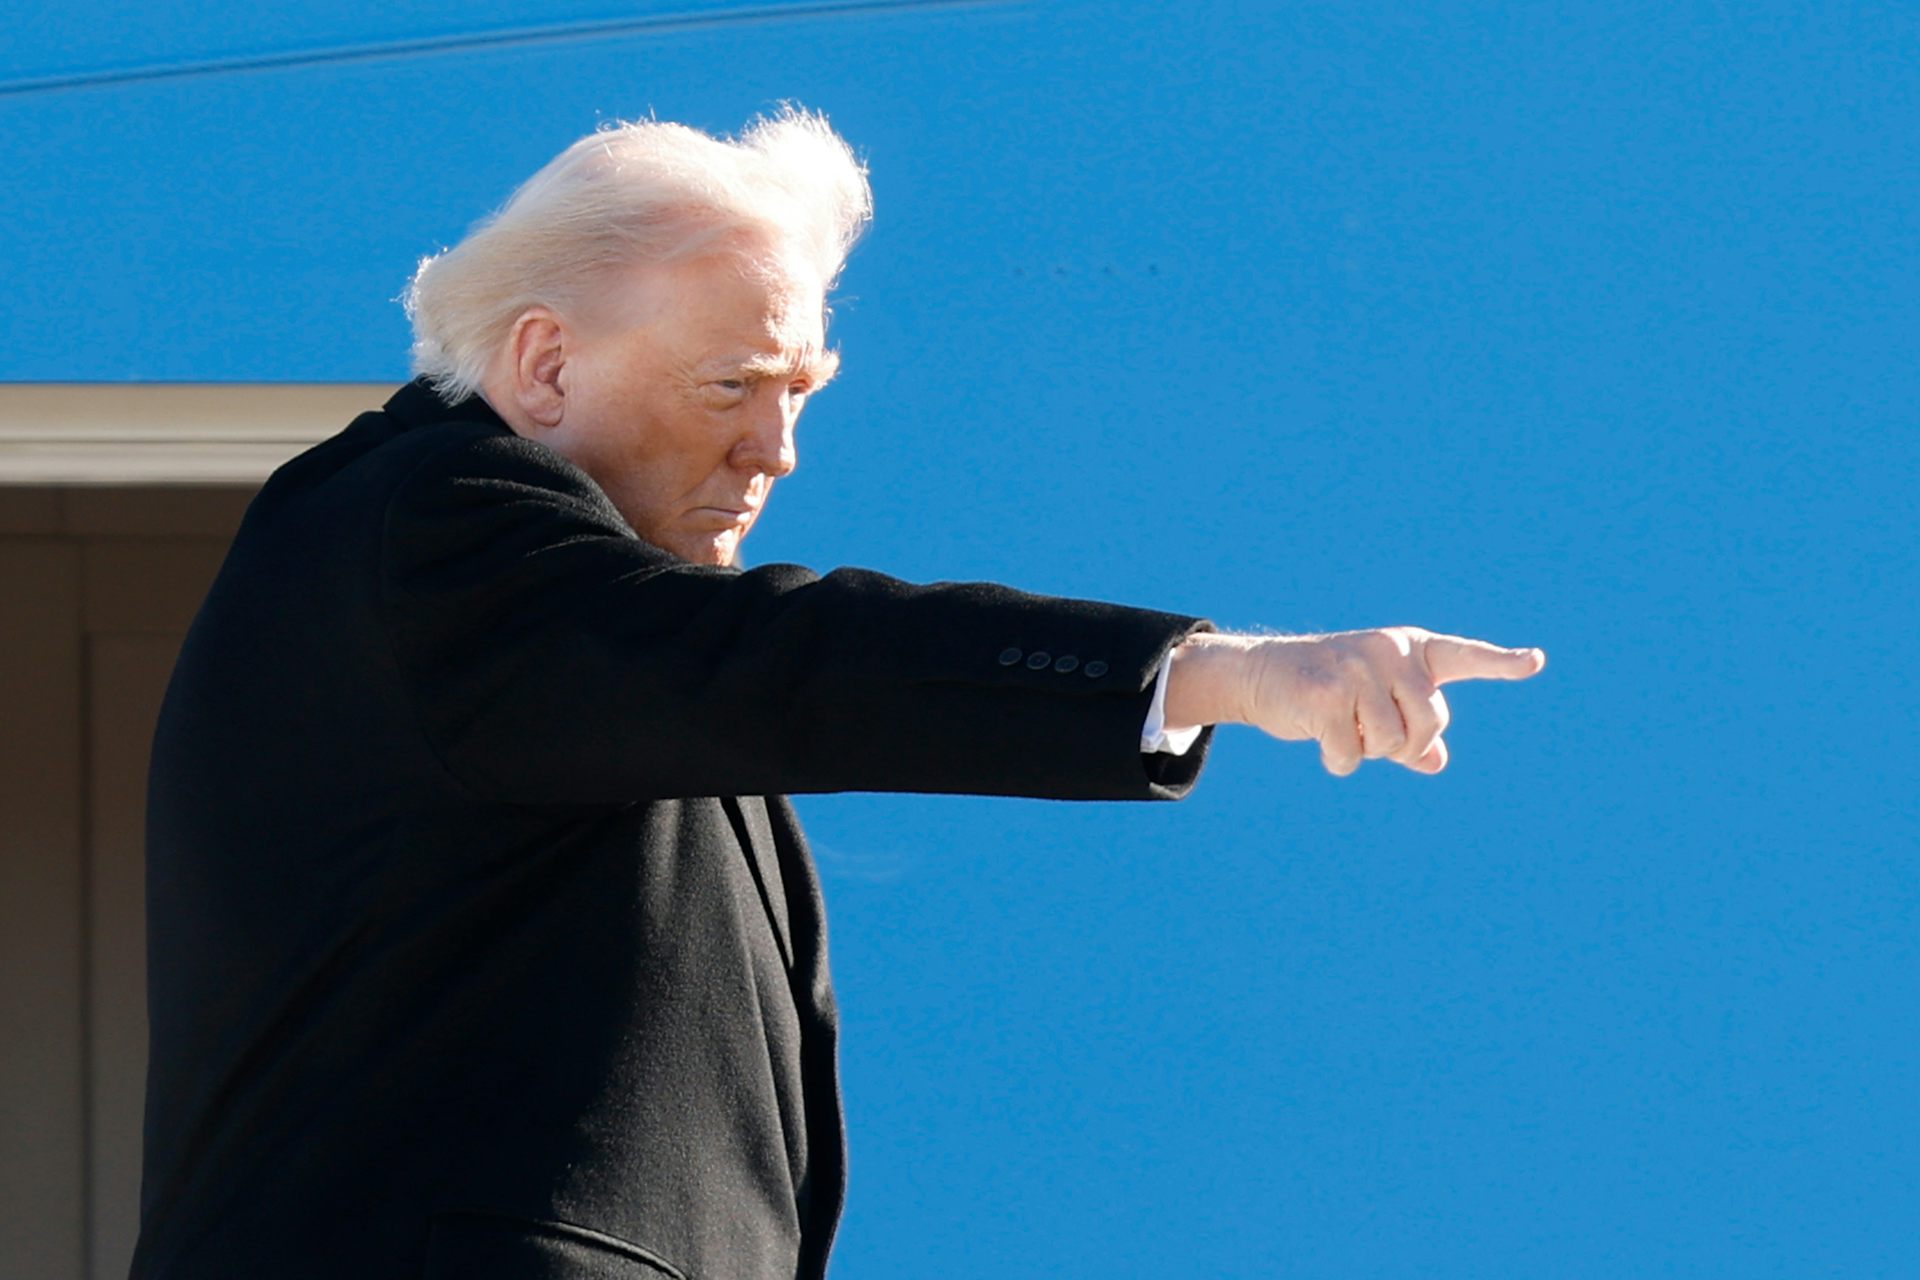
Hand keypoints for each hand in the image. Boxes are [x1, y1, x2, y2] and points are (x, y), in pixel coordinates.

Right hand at [1165, 627, 1546, 775]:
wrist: (1262, 672)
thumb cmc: (1327, 690)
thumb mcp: (1374, 704)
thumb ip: (1411, 732)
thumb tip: (1436, 761)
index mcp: (1410, 649)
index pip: (1464, 657)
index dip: (1502, 663)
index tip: (1535, 661)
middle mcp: (1390, 651)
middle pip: (1431, 723)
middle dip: (1404, 745)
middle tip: (1371, 734)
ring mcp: (1357, 669)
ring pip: (1391, 744)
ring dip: (1365, 751)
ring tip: (1340, 726)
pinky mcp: (1325, 694)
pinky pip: (1351, 754)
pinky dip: (1337, 760)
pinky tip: (1317, 735)